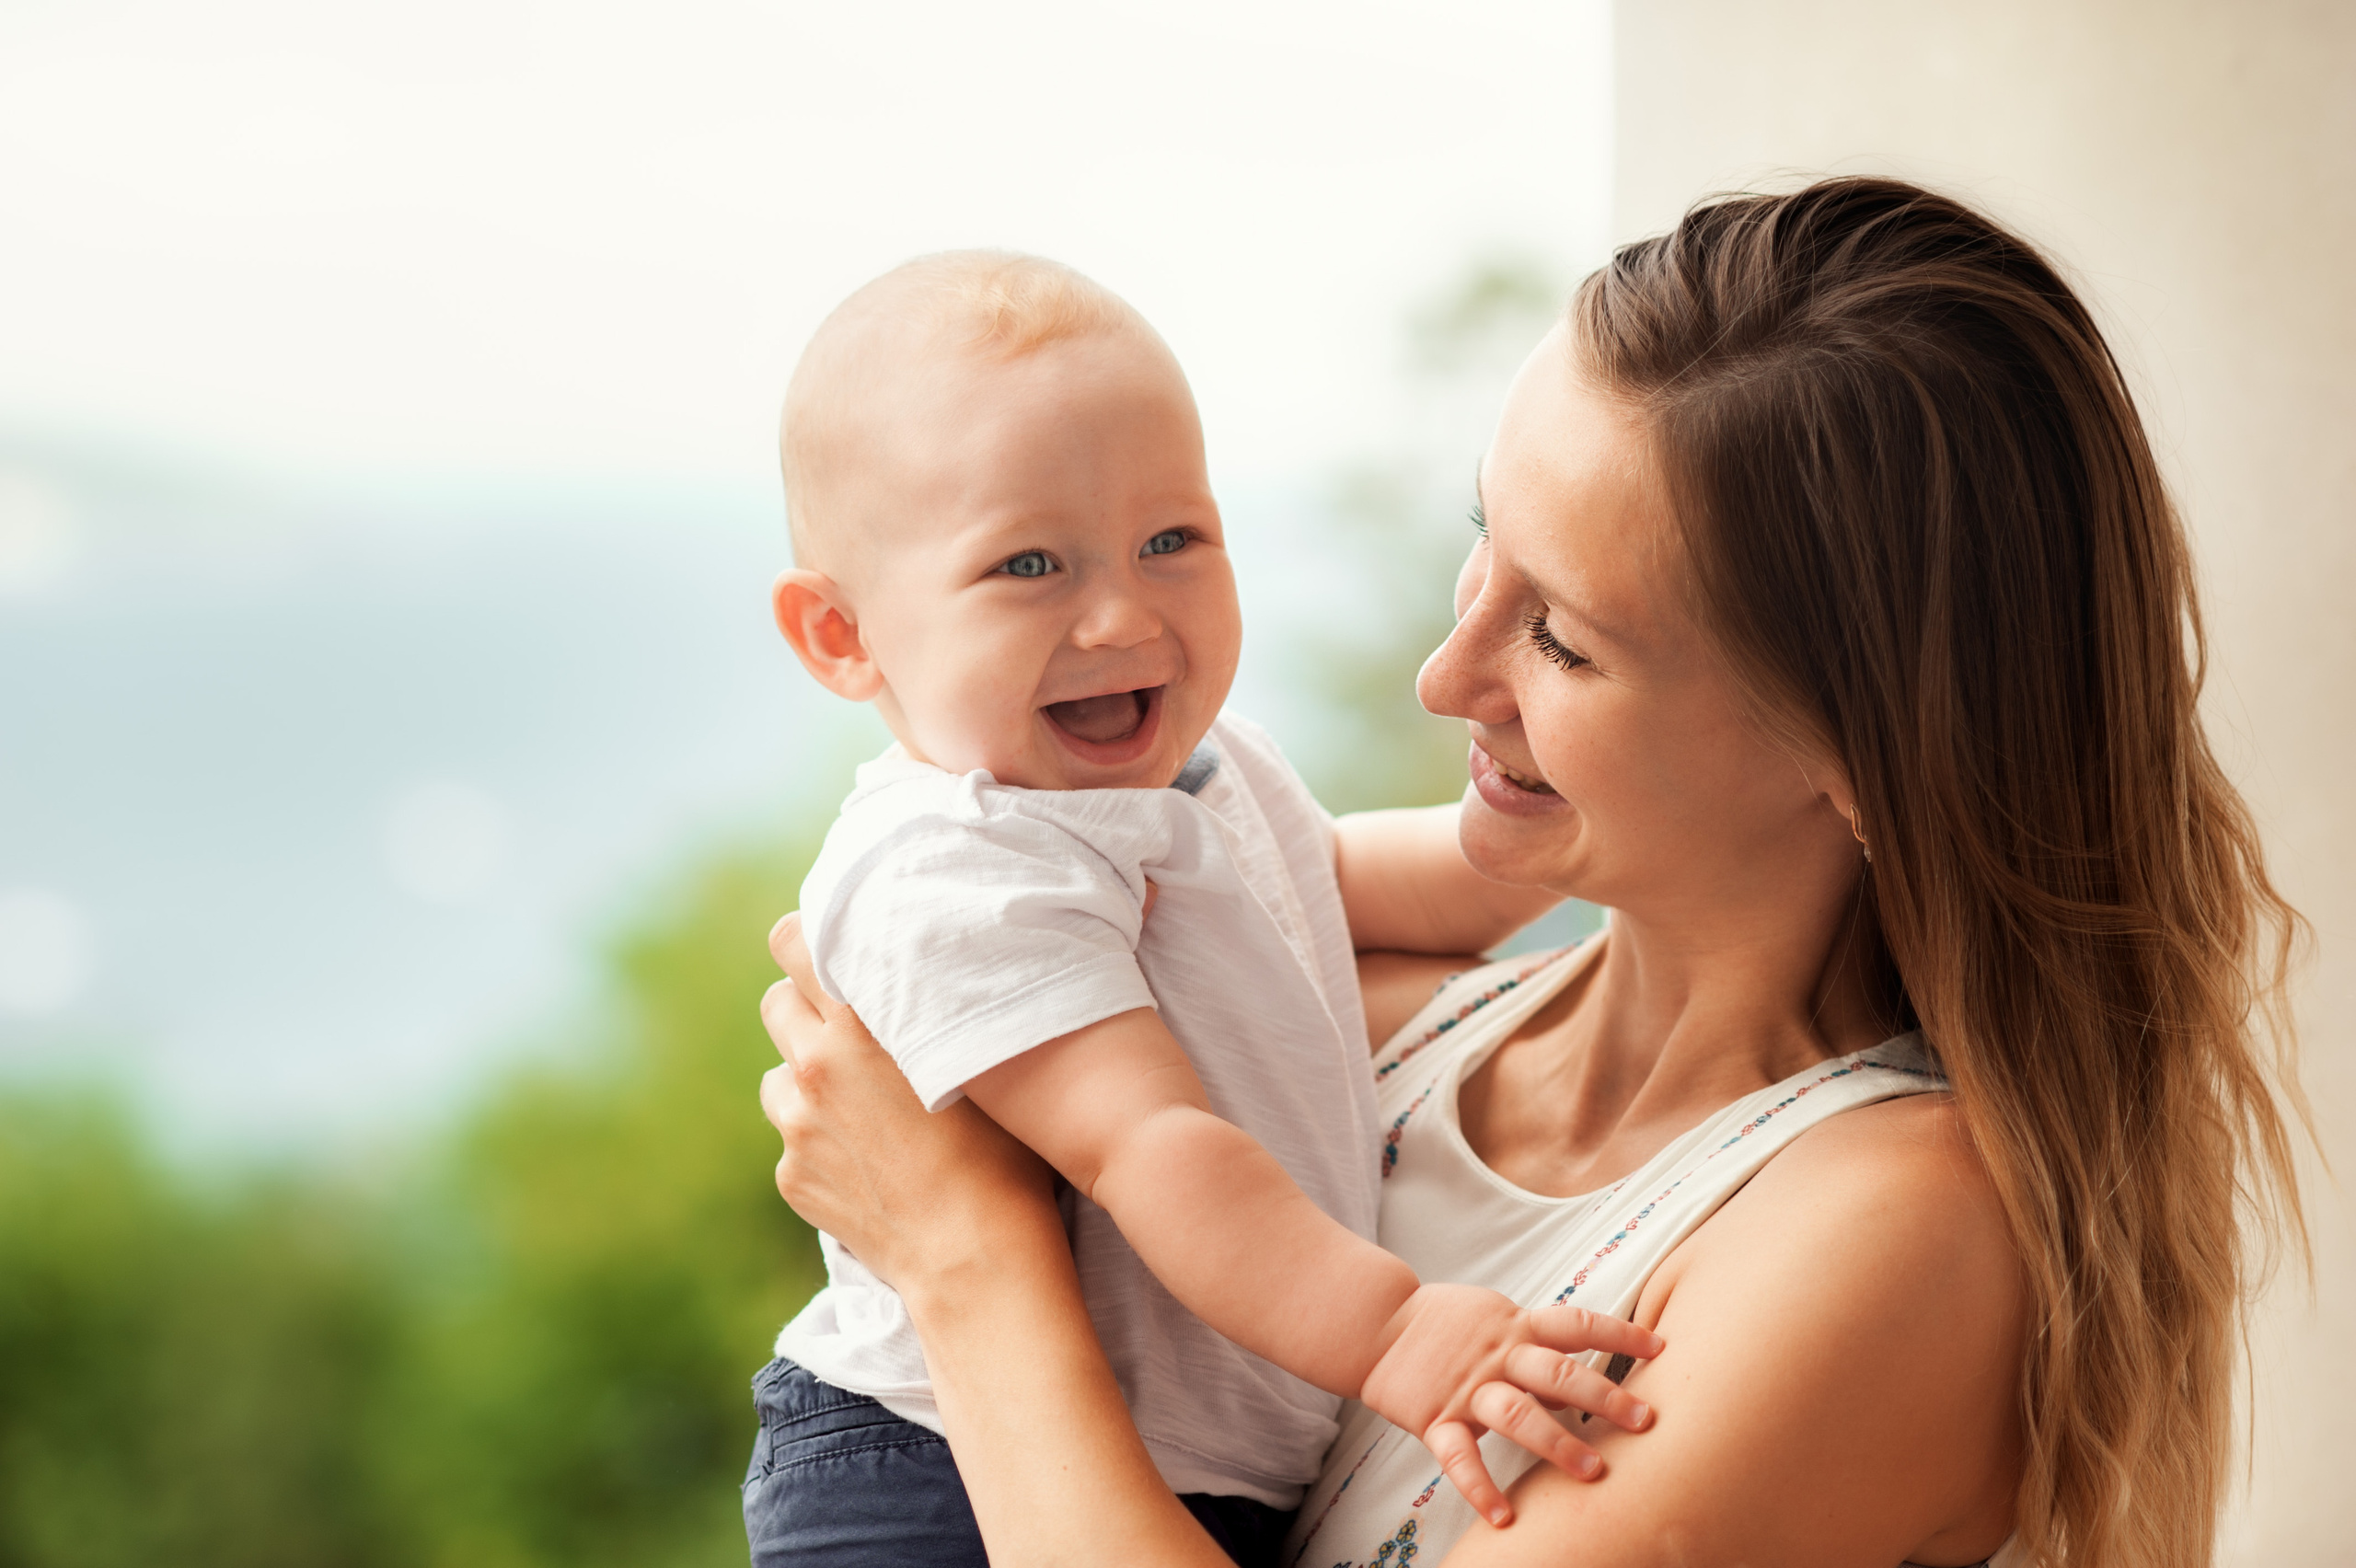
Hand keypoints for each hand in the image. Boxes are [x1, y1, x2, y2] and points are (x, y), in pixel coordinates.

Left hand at [759, 913, 1059, 1293]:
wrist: (974, 1254)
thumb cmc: (1002, 1149)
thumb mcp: (975, 1055)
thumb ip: (927, 1010)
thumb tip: (913, 978)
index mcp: (862, 1020)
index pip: (792, 941)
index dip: (807, 940)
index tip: (831, 952)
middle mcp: (816, 1064)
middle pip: (776, 1004)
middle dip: (807, 1010)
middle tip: (854, 1031)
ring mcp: (796, 1125)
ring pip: (779, 1076)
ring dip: (808, 1080)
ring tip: (864, 1107)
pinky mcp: (791, 1176)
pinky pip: (793, 1139)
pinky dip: (820, 1141)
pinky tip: (870, 1161)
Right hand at [1359, 1282, 1663, 1526]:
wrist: (1375, 1324)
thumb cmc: (1443, 1322)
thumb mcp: (1494, 1316)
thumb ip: (1535, 1343)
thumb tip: (1583, 1370)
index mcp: (1514, 1327)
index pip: (1576, 1323)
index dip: (1620, 1331)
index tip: (1661, 1348)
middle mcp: (1497, 1357)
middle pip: (1557, 1372)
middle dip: (1604, 1396)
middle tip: (1645, 1421)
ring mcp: (1467, 1389)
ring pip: (1518, 1414)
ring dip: (1557, 1443)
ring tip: (1593, 1473)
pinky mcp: (1435, 1418)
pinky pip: (1459, 1457)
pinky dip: (1480, 1488)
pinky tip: (1502, 1516)